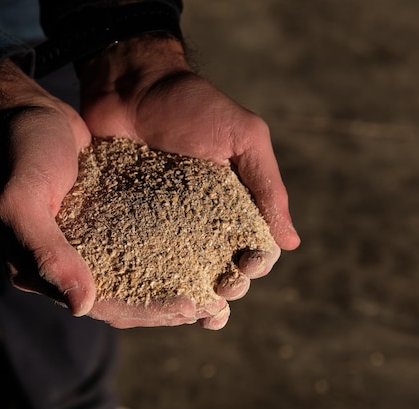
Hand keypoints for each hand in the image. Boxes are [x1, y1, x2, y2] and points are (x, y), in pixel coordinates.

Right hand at [0, 60, 229, 327]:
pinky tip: (198, 248)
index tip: (191, 307)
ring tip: (213, 284)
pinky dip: (166, 250)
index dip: (146, 310)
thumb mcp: (21, 202)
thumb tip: (81, 306)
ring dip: (172, 282)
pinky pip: (139, 241)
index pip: (102, 304)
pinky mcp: (105, 217)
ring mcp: (88, 240)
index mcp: (42, 270)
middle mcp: (68, 262)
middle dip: (167, 304)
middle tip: (214, 303)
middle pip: (125, 296)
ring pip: (136, 273)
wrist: (25, 111)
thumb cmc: (19, 152)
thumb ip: (46, 254)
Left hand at [78, 35, 300, 327]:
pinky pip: (137, 255)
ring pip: (179, 271)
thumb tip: (291, 242)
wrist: (132, 85)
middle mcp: (199, 219)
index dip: (252, 265)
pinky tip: (144, 297)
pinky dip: (143, 279)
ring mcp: (162, 222)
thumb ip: (266, 184)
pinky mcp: (127, 220)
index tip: (244, 271)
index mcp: (231, 203)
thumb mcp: (242, 137)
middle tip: (216, 294)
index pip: (250, 247)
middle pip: (216, 266)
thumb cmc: (192, 106)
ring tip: (188, 314)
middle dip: (223, 288)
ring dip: (187, 296)